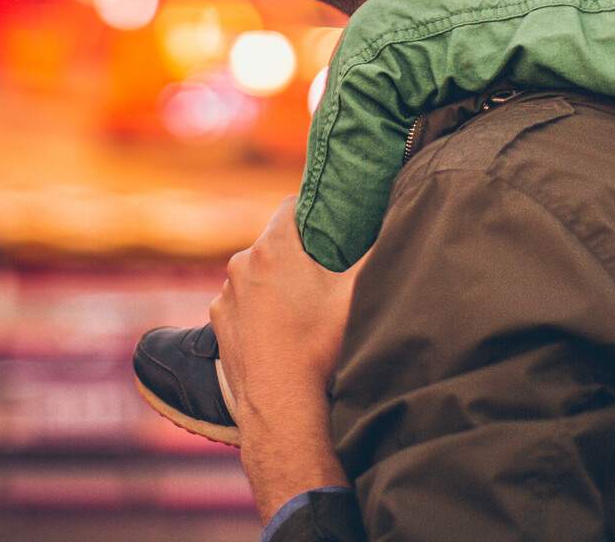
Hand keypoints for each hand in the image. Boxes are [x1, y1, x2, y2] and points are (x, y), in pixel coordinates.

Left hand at [212, 197, 363, 520]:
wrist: (283, 408)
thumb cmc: (321, 348)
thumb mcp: (358, 295)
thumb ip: (377, 253)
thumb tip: (396, 222)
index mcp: (274, 248)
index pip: (294, 205)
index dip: (316, 212)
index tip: (334, 227)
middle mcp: (241, 264)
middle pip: (276, 242)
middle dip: (299, 252)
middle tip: (326, 274)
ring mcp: (226, 295)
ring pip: (256, 273)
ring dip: (275, 282)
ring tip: (302, 309)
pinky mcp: (218, 323)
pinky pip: (241, 302)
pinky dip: (257, 309)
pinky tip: (279, 331)